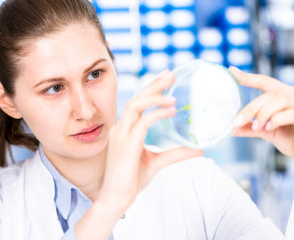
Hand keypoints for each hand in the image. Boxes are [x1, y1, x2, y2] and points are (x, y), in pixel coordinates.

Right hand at [99, 70, 203, 212]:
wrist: (116, 198)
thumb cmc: (132, 180)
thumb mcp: (157, 162)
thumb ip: (176, 153)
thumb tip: (199, 149)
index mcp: (126, 129)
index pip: (138, 102)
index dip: (152, 89)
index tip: (167, 79)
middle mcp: (121, 127)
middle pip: (136, 98)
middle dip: (154, 84)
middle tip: (170, 74)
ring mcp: (121, 134)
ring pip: (135, 105)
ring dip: (154, 96)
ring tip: (173, 94)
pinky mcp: (126, 143)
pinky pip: (142, 122)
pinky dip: (157, 113)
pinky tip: (171, 110)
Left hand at [230, 66, 293, 157]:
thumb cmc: (290, 137)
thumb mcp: (265, 131)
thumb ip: (249, 128)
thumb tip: (230, 129)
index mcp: (281, 95)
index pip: (263, 81)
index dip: (247, 77)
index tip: (231, 71)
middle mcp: (290, 95)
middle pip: (267, 95)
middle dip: (250, 108)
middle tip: (236, 122)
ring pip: (276, 101)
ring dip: (262, 115)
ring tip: (256, 127)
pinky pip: (287, 114)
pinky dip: (275, 121)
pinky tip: (269, 128)